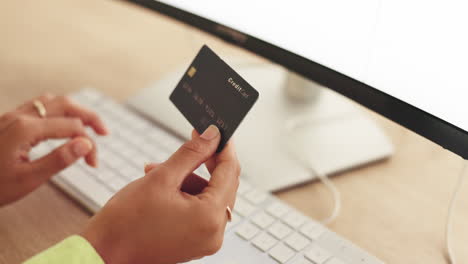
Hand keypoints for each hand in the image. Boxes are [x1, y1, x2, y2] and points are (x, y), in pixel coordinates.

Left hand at [0, 94, 107, 205]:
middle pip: (65, 104)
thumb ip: (59, 159)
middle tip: (105, 131)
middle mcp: (20, 116)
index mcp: (26, 129)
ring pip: (52, 101)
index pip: (72, 128)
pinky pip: (39, 104)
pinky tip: (61, 121)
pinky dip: (57, 109)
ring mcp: (12, 115)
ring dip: (74, 110)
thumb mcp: (27, 179)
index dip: (89, 144)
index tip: (94, 164)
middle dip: (89, 116)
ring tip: (87, 124)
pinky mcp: (8, 119)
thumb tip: (86, 144)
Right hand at [81, 125, 239, 263]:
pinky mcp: (194, 242)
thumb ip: (192, 153)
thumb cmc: (126, 222)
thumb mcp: (161, 177)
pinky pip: (199, 210)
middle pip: (223, 185)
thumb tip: (212, 136)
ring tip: (158, 170)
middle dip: (205, 162)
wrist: (103, 253)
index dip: (223, 147)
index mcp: (210, 217)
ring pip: (208, 196)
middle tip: (193, 141)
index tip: (217, 130)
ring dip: (189, 178)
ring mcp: (205, 240)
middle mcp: (214, 233)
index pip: (230, 172)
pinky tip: (162, 186)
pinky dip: (185, 194)